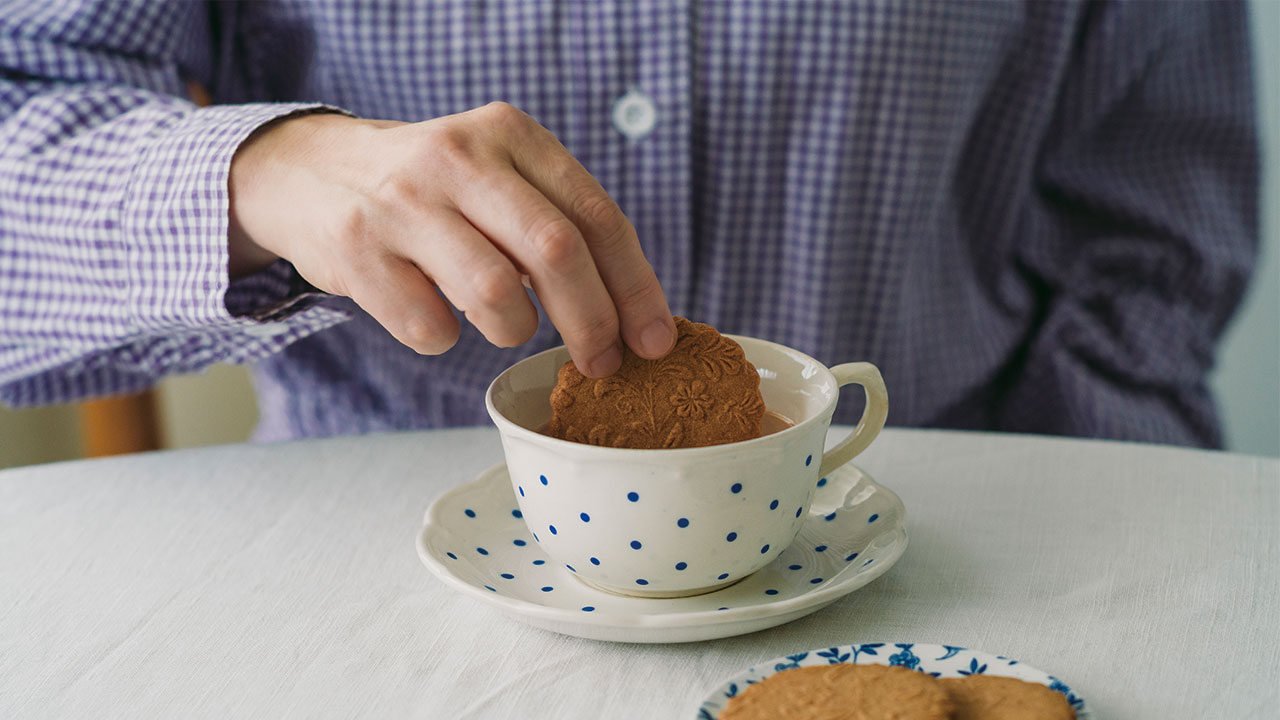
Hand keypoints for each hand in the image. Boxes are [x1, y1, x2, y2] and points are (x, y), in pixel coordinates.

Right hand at [227, 103, 675, 376]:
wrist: (311, 172)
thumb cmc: (431, 190)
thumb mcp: (496, 174)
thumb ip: (557, 222)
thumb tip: (631, 317)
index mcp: (510, 134)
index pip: (597, 215)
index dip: (636, 287)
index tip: (655, 341)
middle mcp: (458, 157)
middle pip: (556, 251)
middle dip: (592, 321)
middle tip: (602, 363)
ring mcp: (402, 202)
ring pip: (496, 294)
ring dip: (514, 331)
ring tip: (504, 324)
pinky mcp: (356, 250)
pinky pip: (430, 326)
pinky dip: (445, 338)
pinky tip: (434, 313)